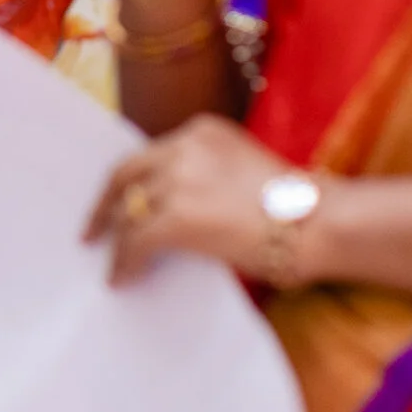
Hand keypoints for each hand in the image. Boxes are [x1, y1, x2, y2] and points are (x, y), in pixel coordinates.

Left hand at [84, 115, 303, 285]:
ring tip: (111, 264)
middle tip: (91, 231)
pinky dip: (124, 263)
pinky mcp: (176, 218)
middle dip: (104, 206)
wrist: (320, 223)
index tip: (114, 200)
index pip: (149, 155)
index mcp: (202, 131)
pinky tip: (122, 279)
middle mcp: (184, 148)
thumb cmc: (295, 208)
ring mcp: (178, 181)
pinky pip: (135, 243)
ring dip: (117, 242)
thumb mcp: (241, 171)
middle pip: (125, 175)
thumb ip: (204, 178)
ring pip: (129, 214)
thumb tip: (168, 213)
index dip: (129, 182)